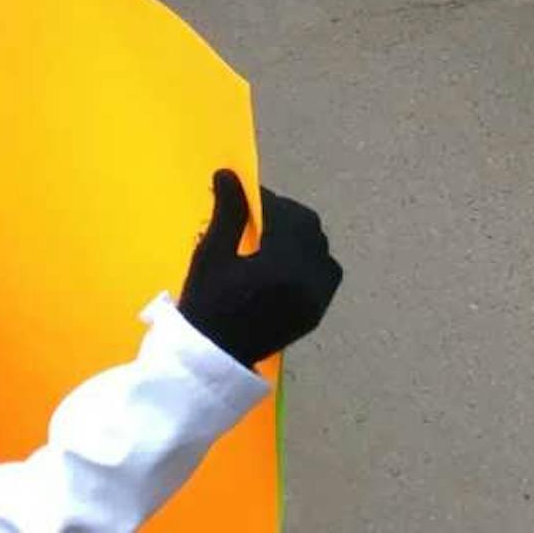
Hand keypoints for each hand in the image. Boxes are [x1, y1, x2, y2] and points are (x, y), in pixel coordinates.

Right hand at [177, 170, 341, 367]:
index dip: (266, 200)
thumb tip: (228, 174)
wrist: (211, 359)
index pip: (284, 215)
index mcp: (282, 264)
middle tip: (258, 214)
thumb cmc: (207, 305)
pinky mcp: (317, 313)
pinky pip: (327, 274)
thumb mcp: (212, 255)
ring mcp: (317, 299)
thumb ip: (228, 213)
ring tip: (272, 237)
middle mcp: (308, 280)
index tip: (245, 195)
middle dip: (286, 214)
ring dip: (302, 235)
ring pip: (322, 249)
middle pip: (309, 228)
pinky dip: (314, 259)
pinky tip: (287, 260)